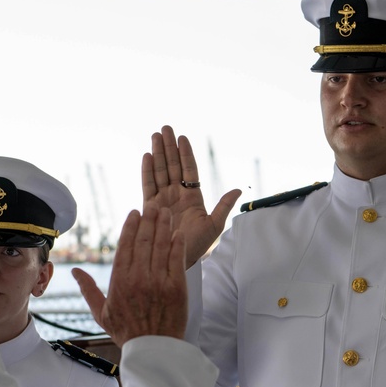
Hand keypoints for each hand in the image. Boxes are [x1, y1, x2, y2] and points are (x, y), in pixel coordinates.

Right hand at [73, 207, 186, 345]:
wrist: (153, 350)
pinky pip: (177, 259)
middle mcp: (138, 278)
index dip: (130, 226)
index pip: (125, 246)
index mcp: (119, 281)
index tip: (134, 213)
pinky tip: (177, 233)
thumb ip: (88, 289)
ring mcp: (158, 281)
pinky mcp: (177, 287)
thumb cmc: (126, 332)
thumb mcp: (101, 312)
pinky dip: (177, 243)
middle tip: (152, 207)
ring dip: (163, 226)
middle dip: (149, 220)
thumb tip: (76, 271)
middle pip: (144, 240)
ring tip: (165, 213)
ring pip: (161, 245)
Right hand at [141, 125, 240, 267]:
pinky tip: (147, 156)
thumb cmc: (197, 245)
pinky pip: (147, 185)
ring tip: (155, 135)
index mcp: (192, 196)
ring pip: (159, 171)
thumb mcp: (214, 224)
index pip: (189, 169)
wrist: (177, 258)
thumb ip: (223, 205)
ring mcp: (162, 199)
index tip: (183, 137)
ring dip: (157, 153)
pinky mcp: (150, 206)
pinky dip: (147, 171)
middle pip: (172, 165)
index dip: (186, 153)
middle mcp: (176, 194)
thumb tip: (238, 189)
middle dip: (169, 146)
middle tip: (166, 127)